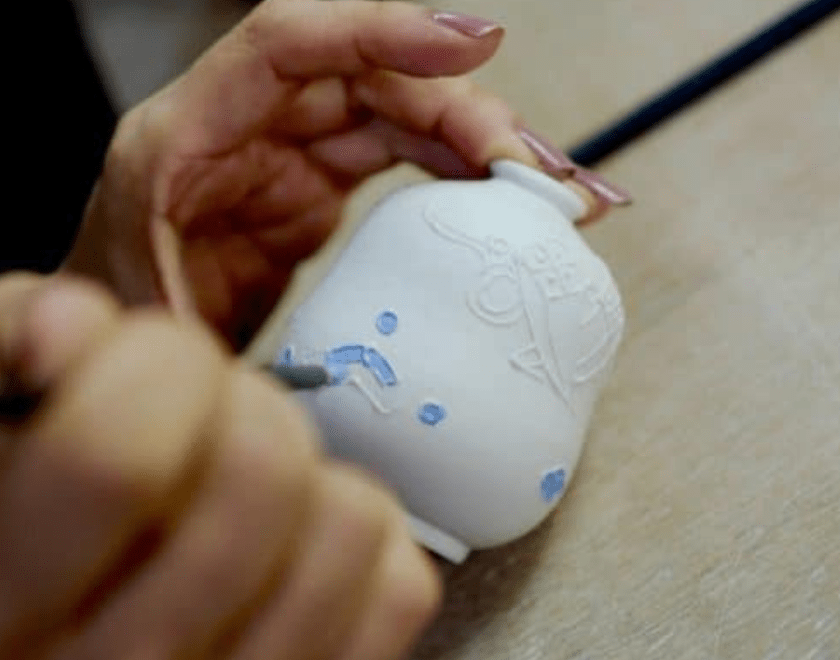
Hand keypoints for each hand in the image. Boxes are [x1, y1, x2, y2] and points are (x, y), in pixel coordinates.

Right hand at [0, 273, 440, 659]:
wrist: (80, 623)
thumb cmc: (35, 517)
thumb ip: (10, 349)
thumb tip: (74, 323)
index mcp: (16, 594)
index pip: (116, 456)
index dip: (152, 365)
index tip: (143, 357)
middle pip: (262, 471)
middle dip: (240, 401)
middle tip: (201, 412)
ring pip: (350, 520)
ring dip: (308, 472)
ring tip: (245, 480)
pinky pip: (399, 588)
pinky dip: (363, 542)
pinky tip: (298, 540)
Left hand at [62, 0, 624, 350]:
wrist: (113, 334)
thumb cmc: (114, 317)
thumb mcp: (149, 328)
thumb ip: (209, 337)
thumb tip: (290, 389)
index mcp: (188, 137)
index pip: (292, 44)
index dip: (385, 33)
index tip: (472, 48)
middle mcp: (248, 132)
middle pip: (374, 84)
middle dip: (468, 116)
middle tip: (538, 171)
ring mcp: (288, 160)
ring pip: (399, 121)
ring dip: (480, 149)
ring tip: (548, 191)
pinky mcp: (316, 194)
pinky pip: (398, 165)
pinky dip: (456, 179)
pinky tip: (501, 205)